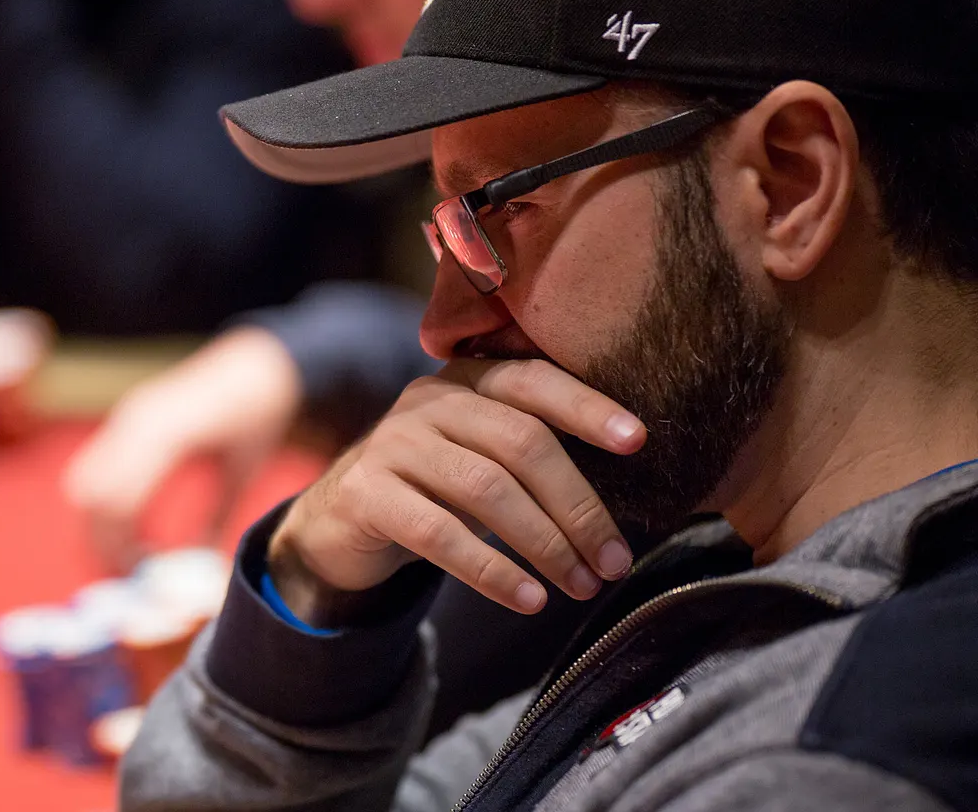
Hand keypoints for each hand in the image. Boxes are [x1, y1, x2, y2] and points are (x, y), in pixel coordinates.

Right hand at [63, 328, 302, 572]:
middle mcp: (135, 421)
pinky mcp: (126, 419)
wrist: (257, 362)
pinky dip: (100, 504)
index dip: (121, 544)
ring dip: (95, 524)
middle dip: (101, 541)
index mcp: (166, 433)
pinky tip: (129, 526)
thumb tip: (198, 570)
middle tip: (129, 574)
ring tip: (126, 555)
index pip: (119, 500)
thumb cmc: (260, 413)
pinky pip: (93, 467)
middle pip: (91, 495)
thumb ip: (218, 517)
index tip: (141, 574)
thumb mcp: (245, 469)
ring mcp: (126, 417)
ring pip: (83, 484)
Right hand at [267, 359, 643, 619]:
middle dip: (578, 506)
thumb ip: (533, 457)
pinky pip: (439, 533)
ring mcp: (391, 444)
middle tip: (615, 561)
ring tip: (582, 585)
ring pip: (486, 488)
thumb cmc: (435, 491)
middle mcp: (427, 401)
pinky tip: (528, 599)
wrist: (340, 523)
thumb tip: (628, 501)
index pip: (533, 380)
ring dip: (545, 544)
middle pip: (520, 442)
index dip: (586, 406)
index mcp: (466, 381)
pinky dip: (492, 571)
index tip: (638, 441)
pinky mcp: (366, 493)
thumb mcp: (482, 459)